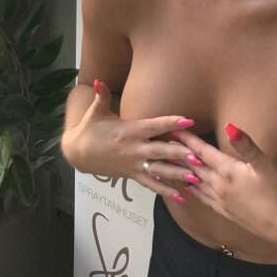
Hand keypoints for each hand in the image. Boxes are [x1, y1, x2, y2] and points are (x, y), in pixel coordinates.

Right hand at [62, 79, 196, 201]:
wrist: (77, 153)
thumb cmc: (89, 129)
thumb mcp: (95, 112)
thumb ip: (100, 96)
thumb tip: (98, 79)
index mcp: (129, 131)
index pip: (153, 126)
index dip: (171, 122)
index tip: (188, 120)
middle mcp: (133, 149)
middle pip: (160, 151)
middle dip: (180, 154)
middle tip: (198, 157)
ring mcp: (133, 164)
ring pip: (158, 171)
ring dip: (177, 174)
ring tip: (195, 178)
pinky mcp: (131, 175)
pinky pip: (151, 184)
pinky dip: (165, 191)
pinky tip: (181, 196)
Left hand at [176, 125, 276, 248]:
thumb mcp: (265, 165)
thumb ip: (246, 145)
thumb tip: (229, 125)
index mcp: (227, 171)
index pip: (202, 151)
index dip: (188, 139)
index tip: (173, 128)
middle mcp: (219, 186)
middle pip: (193, 166)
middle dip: (179, 153)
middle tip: (164, 143)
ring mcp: (220, 200)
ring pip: (194, 183)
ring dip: (181, 172)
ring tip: (169, 163)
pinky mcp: (225, 211)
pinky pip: (202, 198)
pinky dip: (191, 189)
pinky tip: (188, 188)